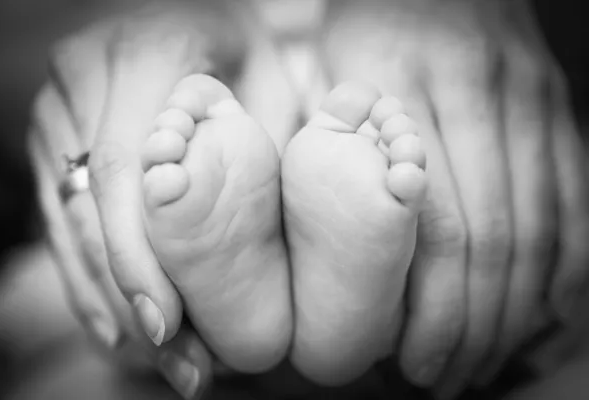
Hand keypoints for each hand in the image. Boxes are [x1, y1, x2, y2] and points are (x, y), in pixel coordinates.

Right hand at [27, 2, 238, 396]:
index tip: (168, 326)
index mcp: (141, 56)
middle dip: (131, 297)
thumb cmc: (236, 39)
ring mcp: (57, 111)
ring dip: (109, 300)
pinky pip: (57, 218)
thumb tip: (275, 235)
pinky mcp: (51, 139)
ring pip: (67, 223)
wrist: (178, 5)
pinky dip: (88, 276)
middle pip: (91, 210)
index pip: (123, 171)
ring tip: (160, 360)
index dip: (139, 258)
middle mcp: (82, 82)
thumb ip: (261, 139)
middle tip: (181, 362)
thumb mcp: (263, 72)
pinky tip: (118, 324)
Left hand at [322, 0, 588, 395]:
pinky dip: (563, 268)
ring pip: (538, 231)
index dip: (432, 308)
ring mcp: (532, 100)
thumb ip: (332, 154)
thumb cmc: (368, 30)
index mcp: (408, 90)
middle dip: (471, 326)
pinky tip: (541, 314)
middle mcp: (481, 96)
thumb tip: (323, 249)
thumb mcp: (334, 80)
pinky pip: (574, 201)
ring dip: (513, 312)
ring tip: (483, 361)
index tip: (410, 358)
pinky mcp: (559, 108)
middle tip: (443, 376)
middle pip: (491, 242)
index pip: (435, 226)